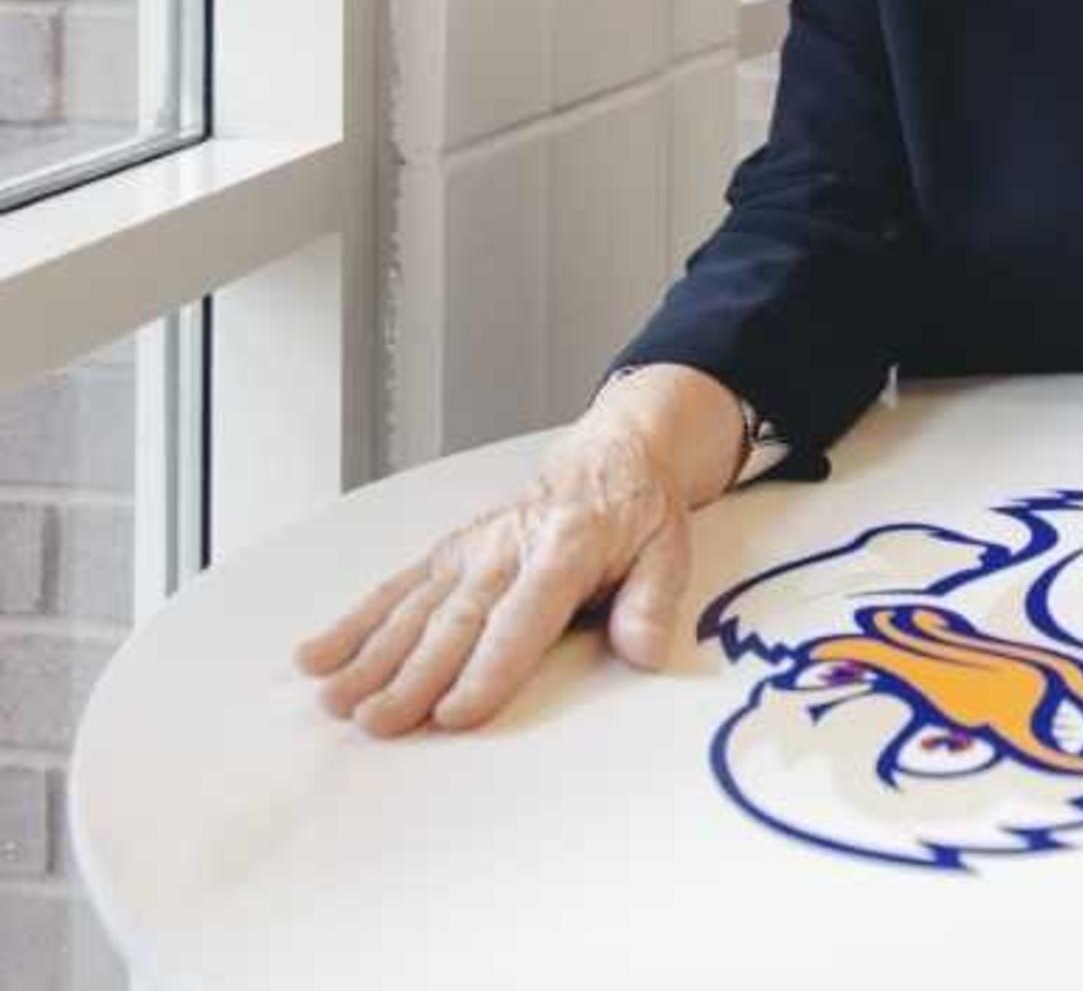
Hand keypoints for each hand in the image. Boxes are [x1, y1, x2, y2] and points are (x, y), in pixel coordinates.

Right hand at [294, 403, 705, 736]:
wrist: (611, 457)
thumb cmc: (638, 515)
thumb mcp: (669, 548)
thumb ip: (652, 600)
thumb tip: (643, 651)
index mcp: (567, 547)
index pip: (524, 615)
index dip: (488, 666)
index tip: (454, 713)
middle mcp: (508, 546)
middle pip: (456, 619)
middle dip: (413, 674)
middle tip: (377, 723)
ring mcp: (471, 549)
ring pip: (415, 606)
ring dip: (372, 654)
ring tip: (336, 701)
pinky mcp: (448, 553)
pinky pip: (397, 587)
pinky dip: (354, 620)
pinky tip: (316, 655)